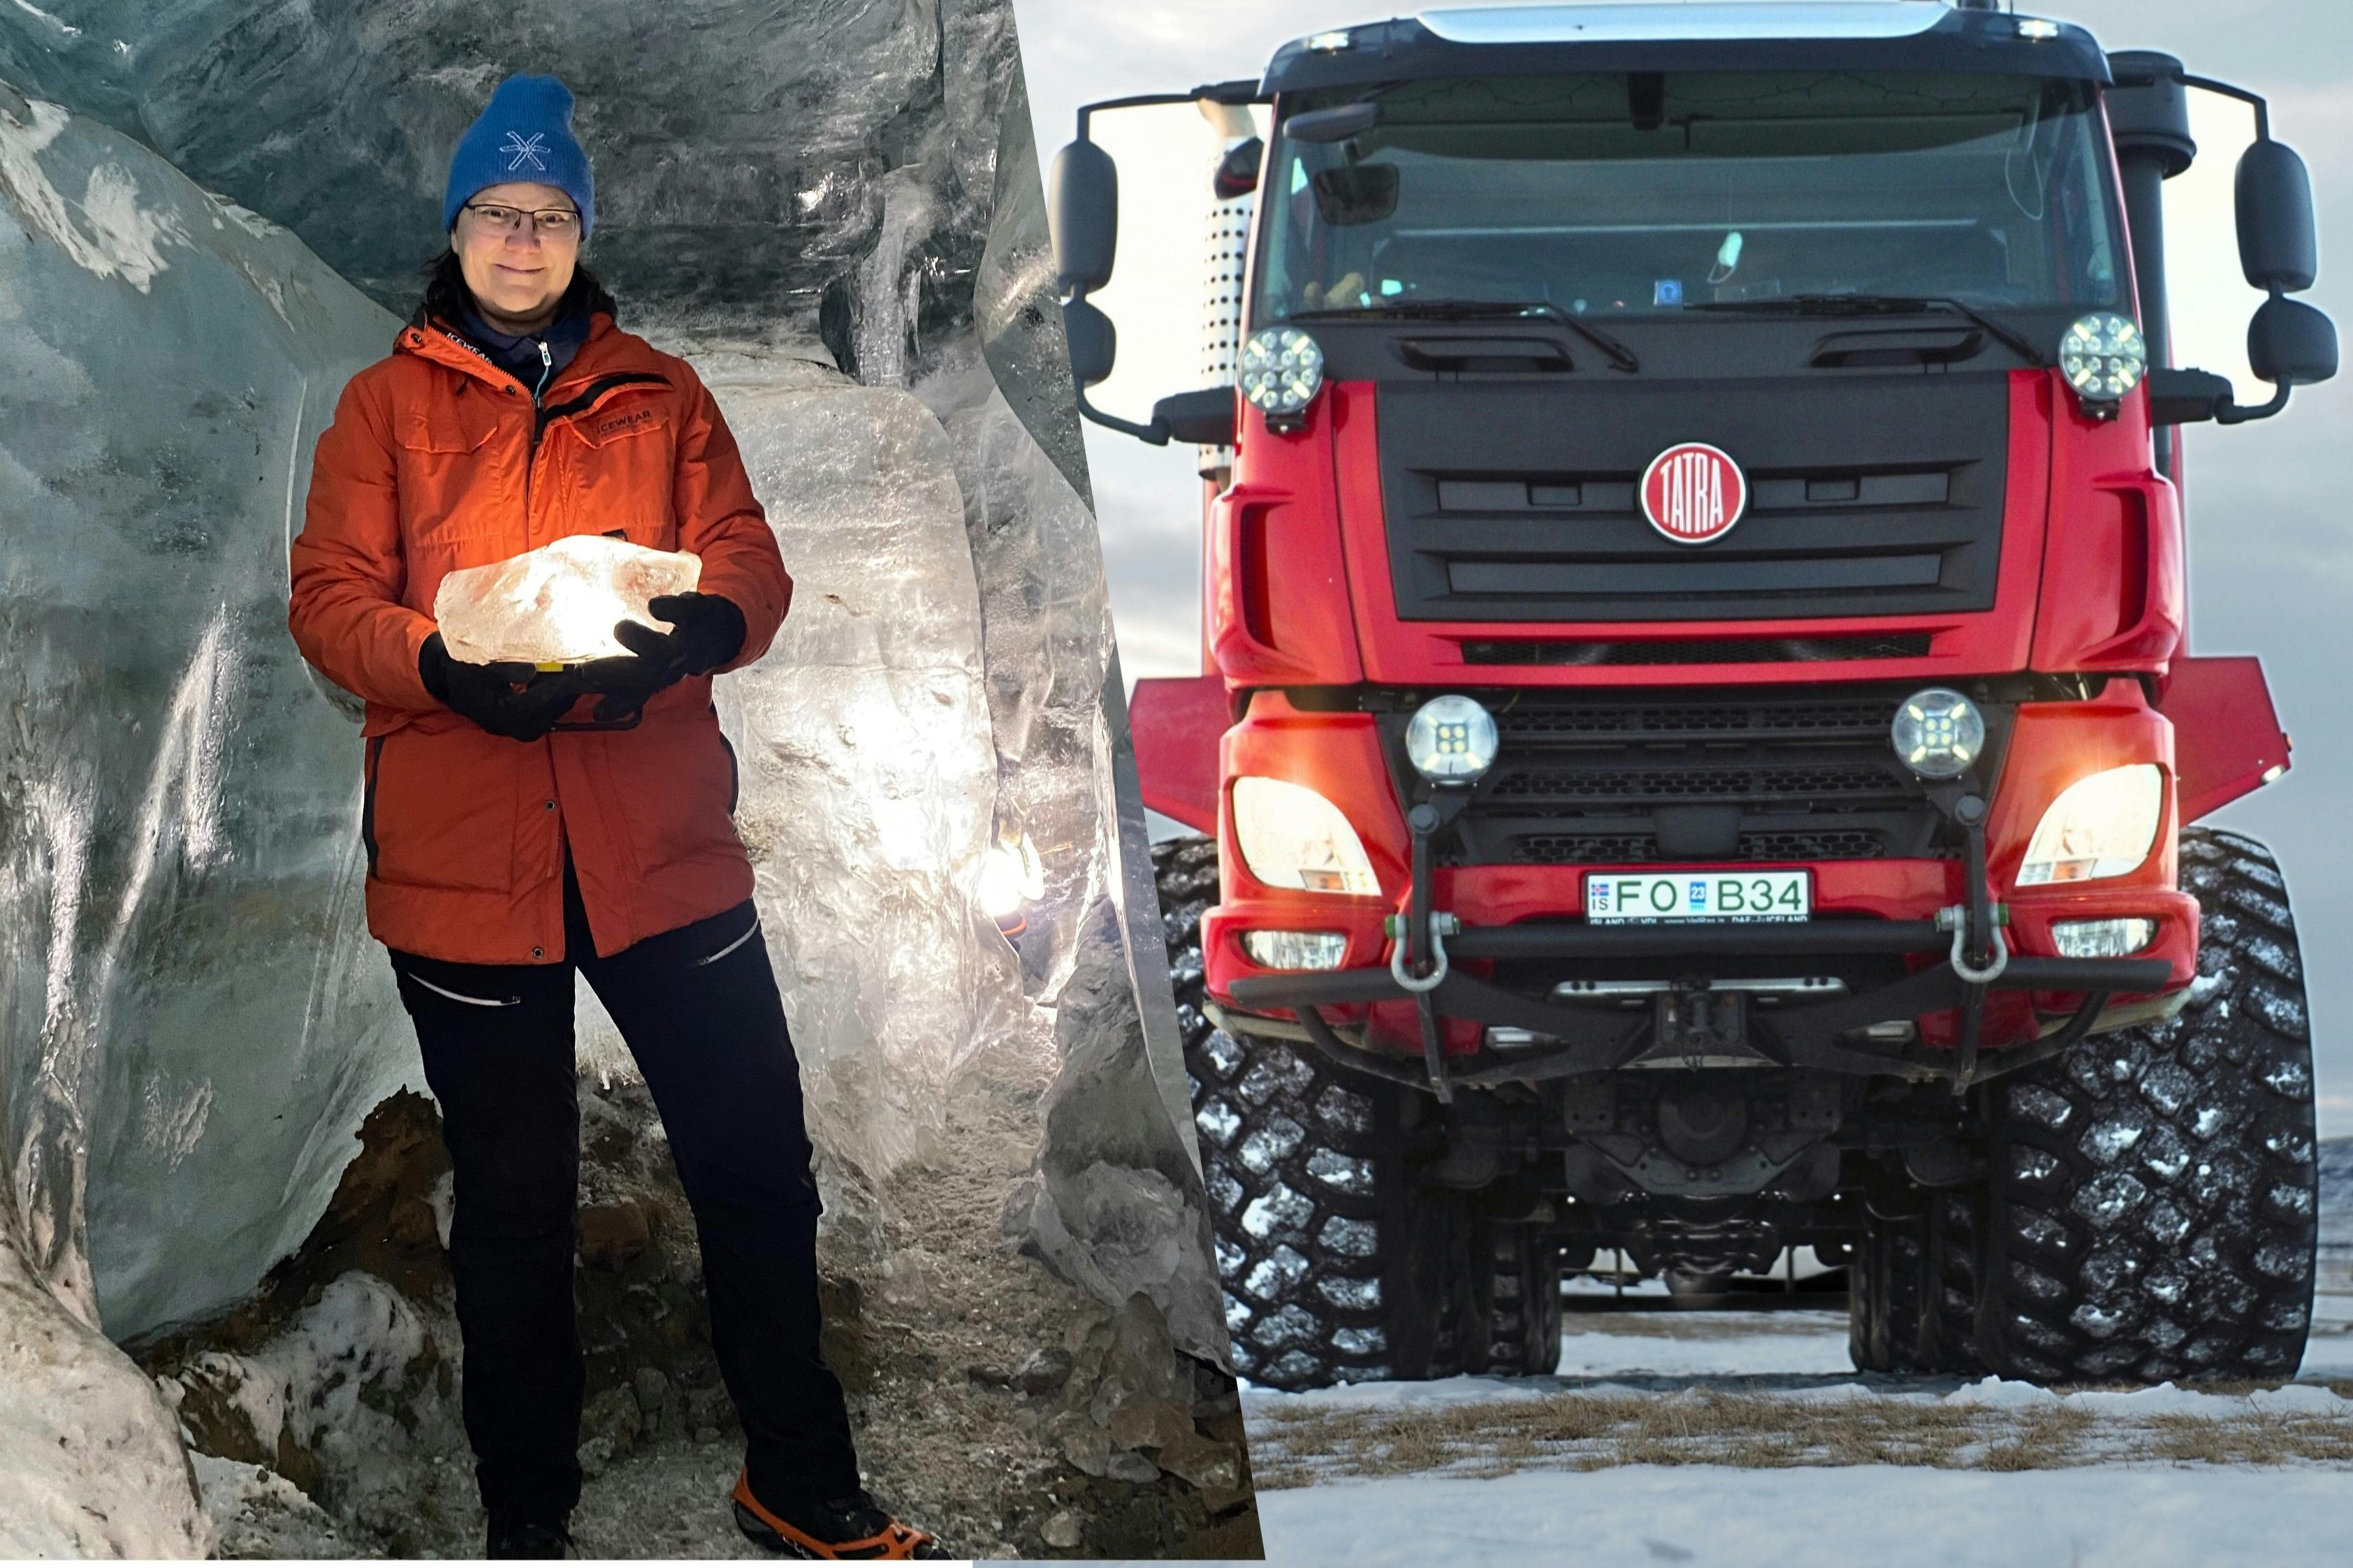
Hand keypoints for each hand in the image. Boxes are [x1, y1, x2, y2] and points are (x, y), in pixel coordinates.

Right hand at [418, 633, 587, 741]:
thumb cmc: (468, 675)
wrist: (456, 689)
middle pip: (552, 709)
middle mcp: (517, 728)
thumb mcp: (483, 669)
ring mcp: (523, 732)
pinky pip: (550, 716)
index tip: (573, 667)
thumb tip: (533, 670)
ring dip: (564, 695)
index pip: (540, 698)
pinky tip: (562, 684)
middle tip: (580, 670)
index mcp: (505, 713)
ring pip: (554, 714)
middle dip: (567, 689)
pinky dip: (557, 701)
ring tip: (573, 675)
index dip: (558, 682)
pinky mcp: (527, 730)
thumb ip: (508, 670)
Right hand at [578, 592, 745, 724]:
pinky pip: (686, 613)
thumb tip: (598, 716)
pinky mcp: (698, 613)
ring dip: (641, 642)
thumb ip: (627, 691)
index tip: (596, 711)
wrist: (720, 630)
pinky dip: (670, 610)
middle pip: (647, 675)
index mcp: (662, 678)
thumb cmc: (676, 653)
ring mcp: (688, 639)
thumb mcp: (653, 674)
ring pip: (667, 649)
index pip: (636, 693)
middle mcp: (676, 664)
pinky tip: (652, 608)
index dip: (617, 701)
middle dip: (617, 674)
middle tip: (586, 672)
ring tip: (618, 629)